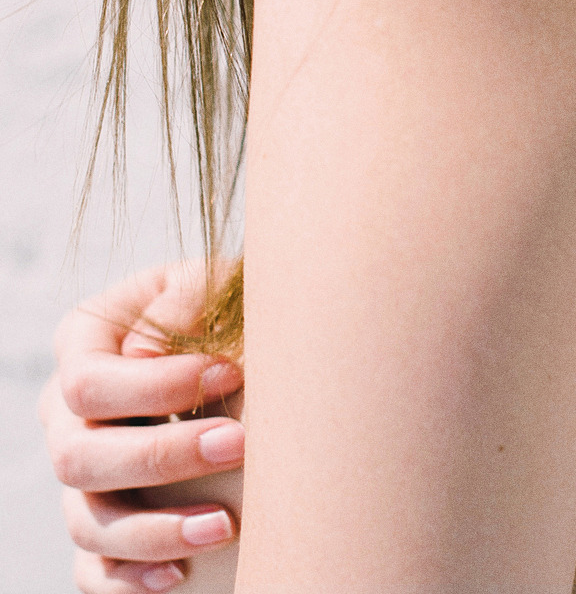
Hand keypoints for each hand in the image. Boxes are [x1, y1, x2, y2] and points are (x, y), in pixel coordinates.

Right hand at [39, 265, 244, 591]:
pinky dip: (130, 580)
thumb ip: (183, 299)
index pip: (90, 383)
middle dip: (162, 457)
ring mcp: (80, 475)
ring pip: (86, 523)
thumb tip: (142, 351)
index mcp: (82, 343)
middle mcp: (66, 413)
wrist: (240, 341)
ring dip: (156, 530)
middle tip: (238, 445)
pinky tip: (180, 575)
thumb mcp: (210, 280)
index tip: (232, 376)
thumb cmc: (223, 304)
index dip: (157, 387)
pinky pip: (93, 571)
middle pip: (78, 458)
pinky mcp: (102, 525)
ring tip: (225, 524)